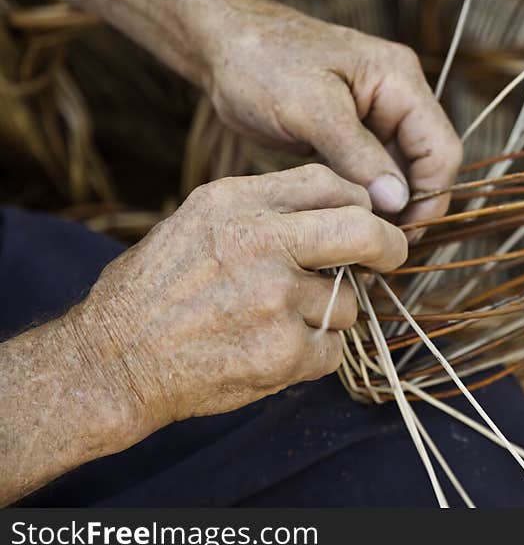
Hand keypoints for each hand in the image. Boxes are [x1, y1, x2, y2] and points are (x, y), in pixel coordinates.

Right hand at [68, 164, 406, 433]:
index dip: (358, 203)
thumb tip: (335, 212)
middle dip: (389, 246)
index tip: (365, 220)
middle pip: (364, 231)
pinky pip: (332, 350)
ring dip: (328, 316)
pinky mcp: (283, 352)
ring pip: (348, 304)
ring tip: (278, 323)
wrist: (112, 361)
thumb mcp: (196, 221)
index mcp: (237, 202)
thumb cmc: (153, 291)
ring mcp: (275, 299)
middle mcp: (261, 243)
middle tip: (391, 257)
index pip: (328, 183)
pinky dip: (313, 355)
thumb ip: (263, 210)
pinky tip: (272, 352)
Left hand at [195, 0, 462, 230]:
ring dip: (386, 208)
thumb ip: (357, 154)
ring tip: (361, 239)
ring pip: (399, 175)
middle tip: (379, 247)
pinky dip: (364, 200)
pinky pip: (372, 174)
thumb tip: (397, 201)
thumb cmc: (262, 62)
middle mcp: (398, 98)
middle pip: (426, 165)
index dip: (430, 196)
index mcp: (400, 81)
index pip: (441, 149)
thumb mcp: (311, 108)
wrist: (222, 44)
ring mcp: (376, 118)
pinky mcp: (352, 136)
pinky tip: (346, 223)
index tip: (401, 234)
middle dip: (409, 207)